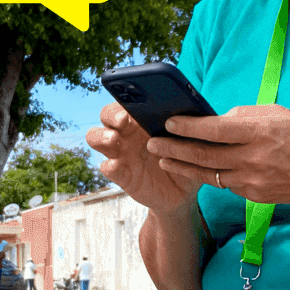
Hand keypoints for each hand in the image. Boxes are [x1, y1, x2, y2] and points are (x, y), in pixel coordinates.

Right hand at [86, 102, 204, 216]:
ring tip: (114, 139)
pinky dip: (109, 166)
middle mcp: (127, 133)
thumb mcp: (194, 140)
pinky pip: (107, 167)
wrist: (183, 192)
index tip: (133, 100)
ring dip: (101, 136)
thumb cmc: (187, 159)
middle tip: (123, 120)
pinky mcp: (120, 174)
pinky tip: (116, 166)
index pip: (125, 100)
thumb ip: (190, 124)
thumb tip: (193, 108)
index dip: (124, 96)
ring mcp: (121, 153)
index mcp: (143, 119)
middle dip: (111, 114)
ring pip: (95, 137)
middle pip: (106, 115)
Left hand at [149, 105, 289, 205]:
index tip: (169, 122)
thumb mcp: (278, 114)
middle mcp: (253, 159)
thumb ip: (244, 115)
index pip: (215, 130)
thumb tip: (215, 119)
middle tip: (152, 143)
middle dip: (174, 148)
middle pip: (204, 155)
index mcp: (260, 133)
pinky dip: (210, 174)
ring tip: (163, 157)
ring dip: (183, 165)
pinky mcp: (253, 195)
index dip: (189, 127)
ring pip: (208, 174)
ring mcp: (252, 181)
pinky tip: (195, 167)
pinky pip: (225, 183)